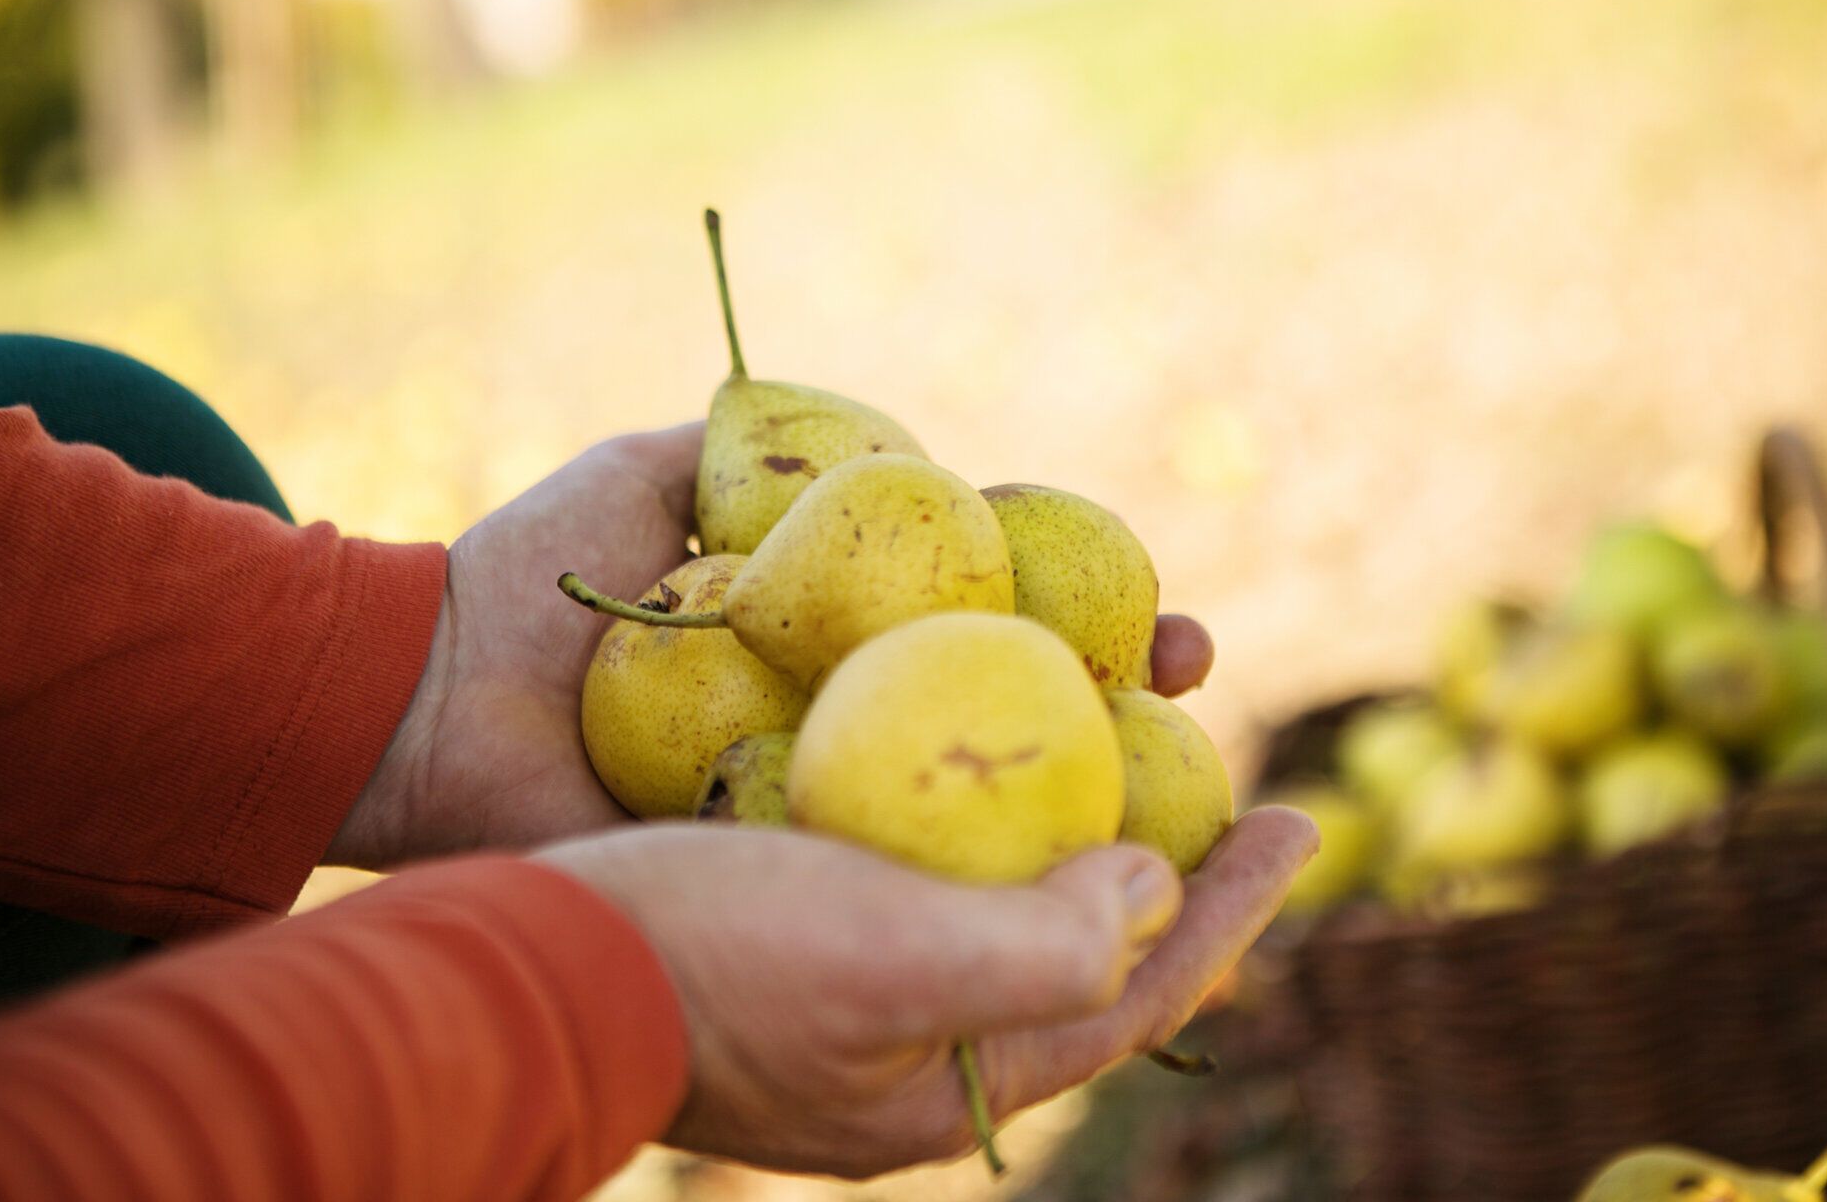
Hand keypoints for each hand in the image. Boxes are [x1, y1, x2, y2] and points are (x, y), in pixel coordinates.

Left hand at [331, 422, 1222, 867]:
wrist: (429, 698)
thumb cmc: (532, 582)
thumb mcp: (650, 478)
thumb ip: (747, 446)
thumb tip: (884, 442)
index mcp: (825, 636)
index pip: (982, 614)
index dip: (1077, 604)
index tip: (1149, 599)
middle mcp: (834, 725)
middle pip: (1003, 711)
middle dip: (1116, 692)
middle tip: (1191, 666)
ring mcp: (808, 809)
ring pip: (971, 809)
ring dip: (1088, 790)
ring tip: (1184, 762)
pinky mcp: (767, 879)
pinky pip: (884, 877)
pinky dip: (976, 875)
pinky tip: (1072, 865)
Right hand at [538, 808, 1315, 1177]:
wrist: (526, 955)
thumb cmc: (712, 955)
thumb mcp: (887, 961)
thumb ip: (1043, 949)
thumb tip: (1153, 890)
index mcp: (956, 1079)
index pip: (1138, 993)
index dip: (1233, 910)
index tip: (1300, 817)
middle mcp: (916, 1049)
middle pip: (1081, 952)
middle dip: (1170, 873)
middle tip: (1230, 786)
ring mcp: (854, 997)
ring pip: (1004, 904)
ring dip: (1075, 831)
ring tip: (1124, 753)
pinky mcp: (794, 934)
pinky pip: (927, 870)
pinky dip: (978, 812)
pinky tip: (970, 747)